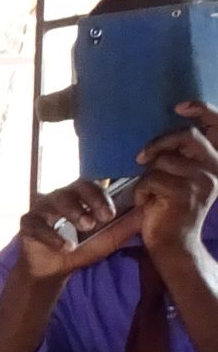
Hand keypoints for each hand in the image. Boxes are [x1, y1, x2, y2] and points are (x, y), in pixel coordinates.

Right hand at [13, 177, 139, 281]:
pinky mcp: (27, 223)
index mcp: (80, 197)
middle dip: (88, 201)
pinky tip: (66, 247)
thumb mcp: (108, 238)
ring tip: (84, 228)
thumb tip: (149, 208)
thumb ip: (126, 225)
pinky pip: (38, 225)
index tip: (110, 215)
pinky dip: (53, 236)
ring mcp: (42, 209)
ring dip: (73, 213)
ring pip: (56, 201)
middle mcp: (61, 197)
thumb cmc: (80, 249)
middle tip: (98, 220)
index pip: (92, 185)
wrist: (53, 270)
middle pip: (74, 188)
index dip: (101, 196)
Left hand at [136, 103, 217, 272]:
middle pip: (186, 137)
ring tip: (150, 194)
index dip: (202, 109)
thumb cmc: (169, 211)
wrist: (173, 245)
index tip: (180, 106)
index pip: (217, 126)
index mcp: (215, 163)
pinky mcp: (184, 192)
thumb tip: (161, 132)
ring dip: (147, 177)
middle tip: (140, 158)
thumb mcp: (179, 179)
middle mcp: (215, 169)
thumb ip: (178, 157)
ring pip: (163, 161)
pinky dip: (142, 192)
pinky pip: (152, 179)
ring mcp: (202, 180)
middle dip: (158, 143)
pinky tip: (147, 205)